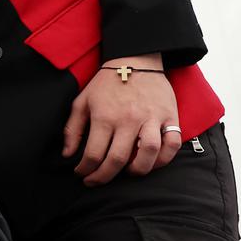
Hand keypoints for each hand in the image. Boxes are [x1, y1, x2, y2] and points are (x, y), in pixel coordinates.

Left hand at [62, 54, 180, 185]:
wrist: (135, 59)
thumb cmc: (106, 83)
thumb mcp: (82, 101)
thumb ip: (72, 129)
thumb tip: (68, 155)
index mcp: (104, 116)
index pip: (93, 154)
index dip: (85, 171)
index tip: (82, 174)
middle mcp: (128, 119)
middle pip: (117, 160)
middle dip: (104, 177)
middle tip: (97, 180)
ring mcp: (151, 118)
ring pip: (148, 155)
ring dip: (137, 171)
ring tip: (126, 172)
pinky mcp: (169, 116)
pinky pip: (172, 144)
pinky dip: (165, 159)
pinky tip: (153, 162)